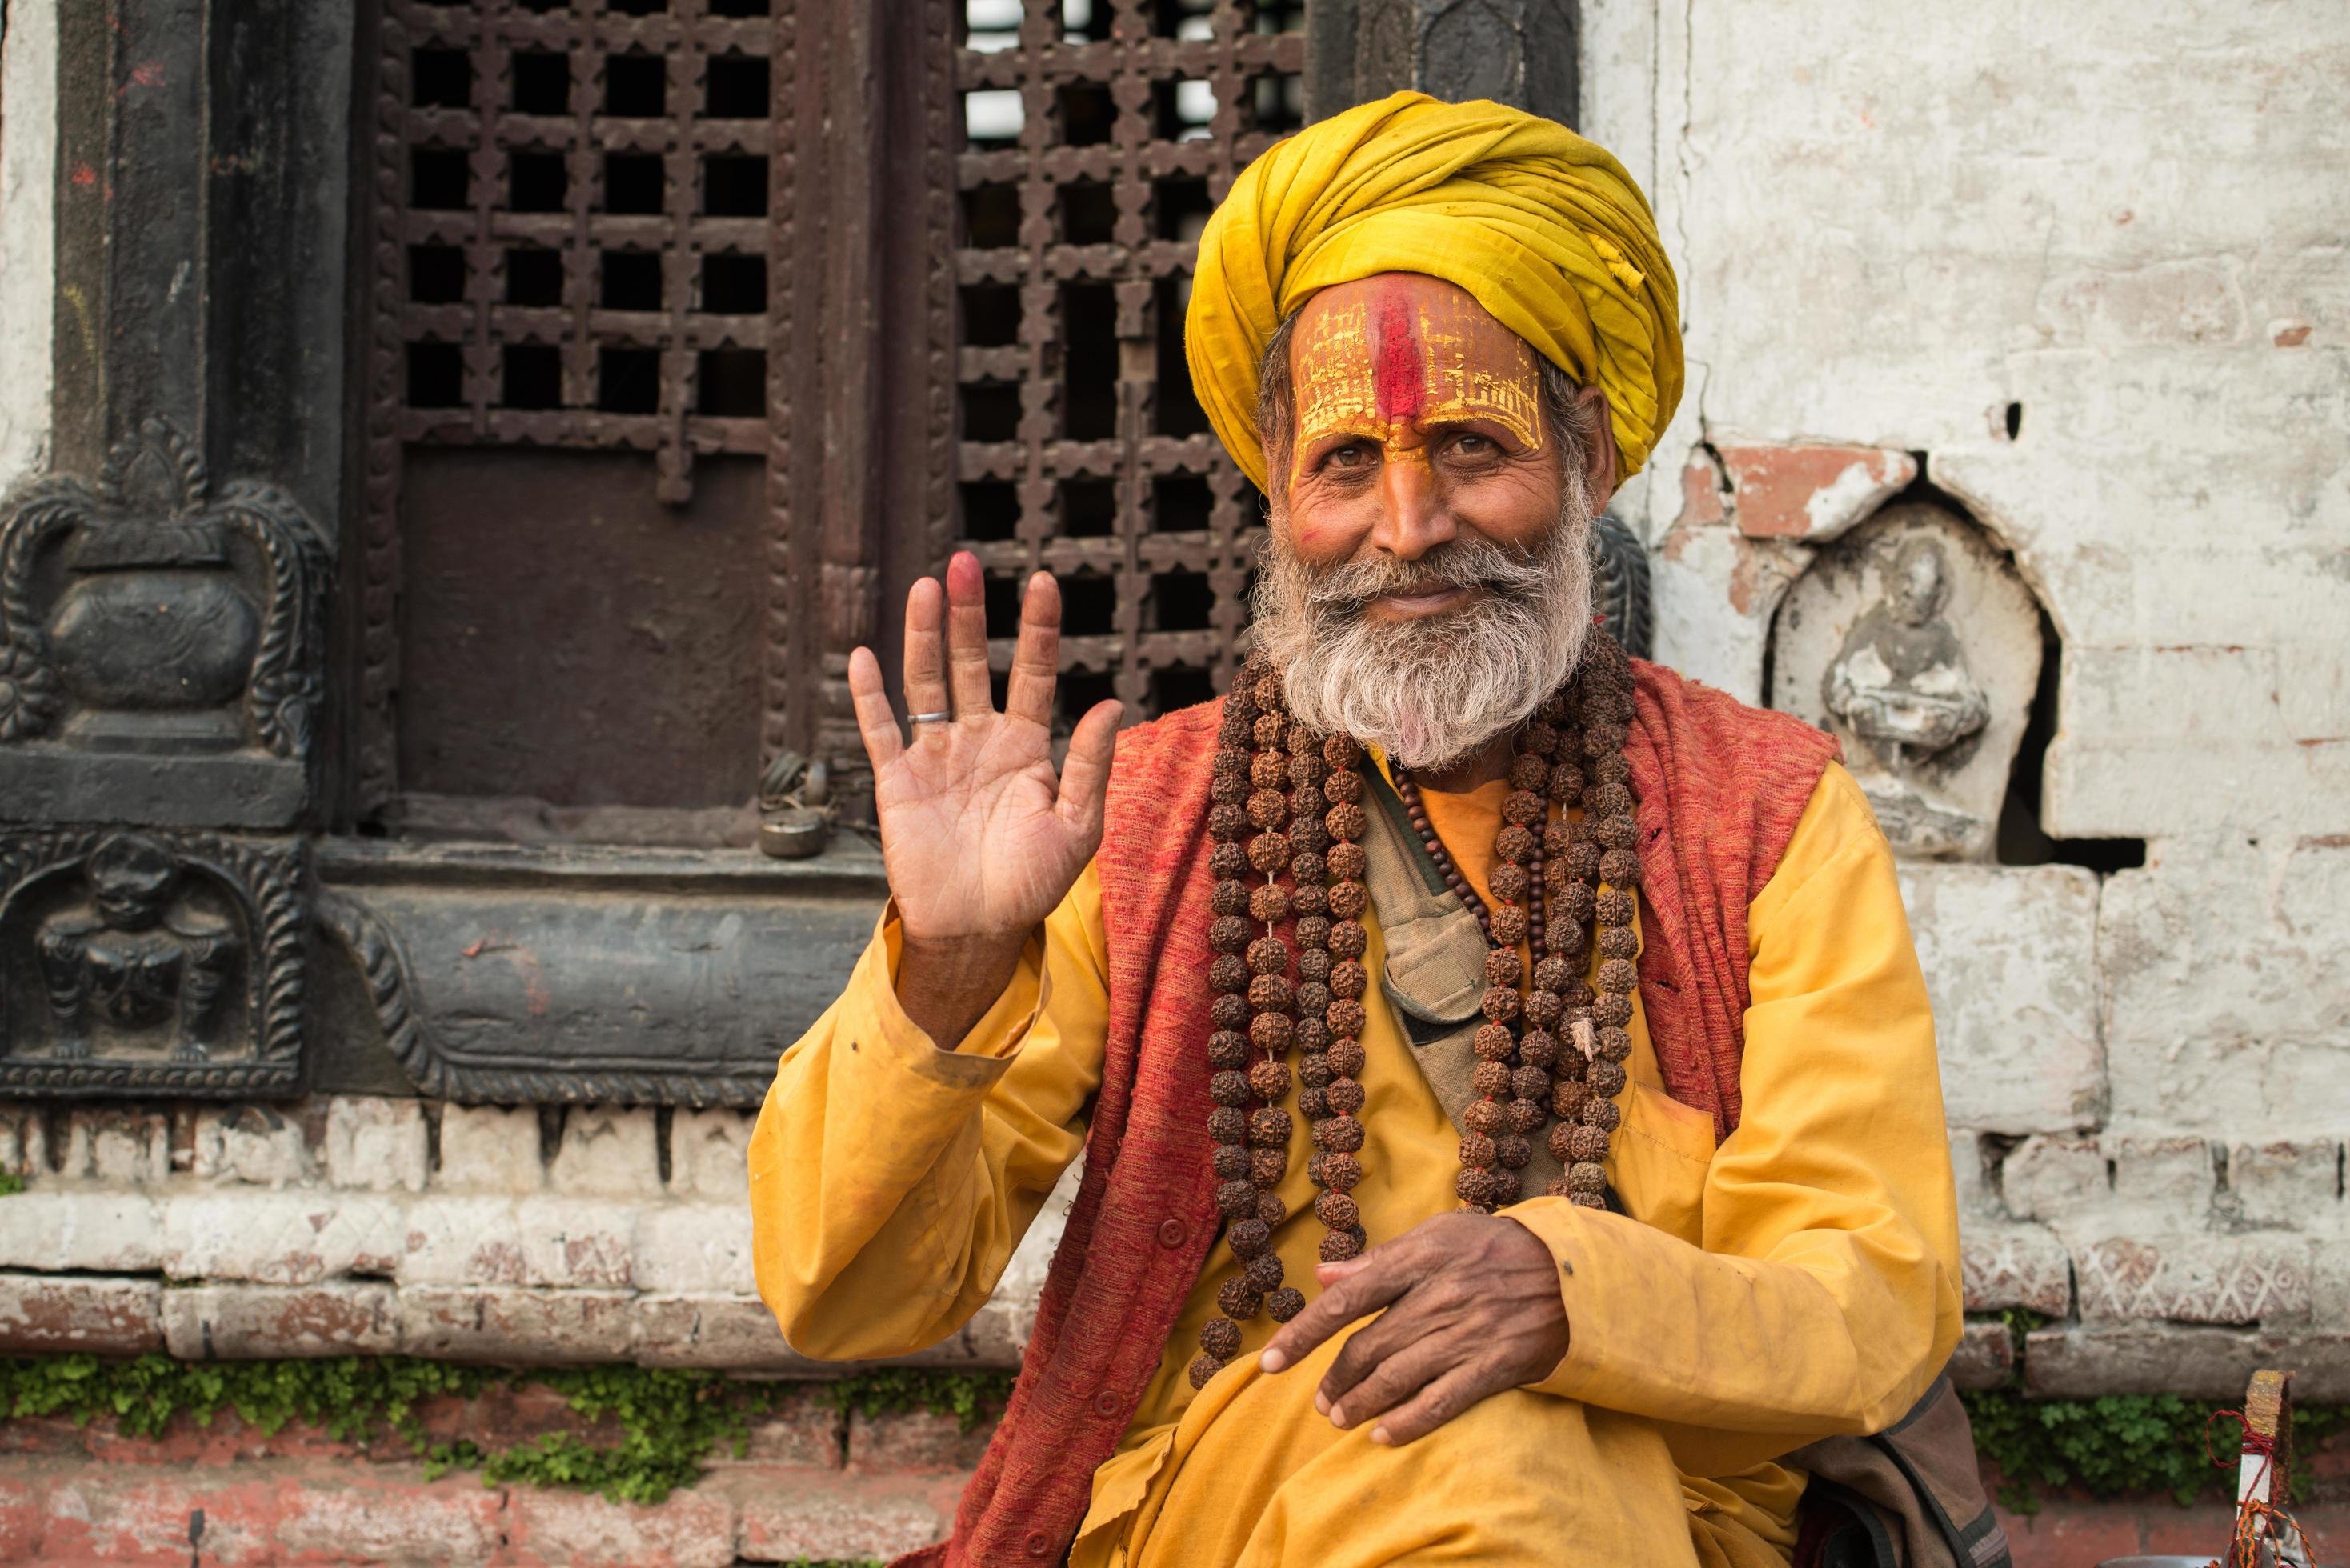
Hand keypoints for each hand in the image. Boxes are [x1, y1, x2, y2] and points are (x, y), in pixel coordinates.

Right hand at [848, 552, 1120, 1044]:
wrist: (978, 931)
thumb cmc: (1032, 884)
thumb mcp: (1078, 827)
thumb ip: (1089, 764)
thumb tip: (1111, 702)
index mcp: (1026, 747)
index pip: (1034, 673)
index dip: (1038, 630)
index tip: (1043, 582)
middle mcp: (980, 741)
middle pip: (974, 664)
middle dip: (971, 615)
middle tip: (965, 563)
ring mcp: (937, 757)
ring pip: (927, 682)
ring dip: (925, 635)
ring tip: (926, 587)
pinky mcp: (898, 781)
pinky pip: (880, 730)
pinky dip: (868, 695)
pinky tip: (861, 656)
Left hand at [1256, 1210, 1569, 1446]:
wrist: (1571, 1273)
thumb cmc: (1494, 1248)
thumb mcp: (1439, 1235)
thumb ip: (1380, 1258)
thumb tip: (1325, 1274)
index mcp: (1420, 1259)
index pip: (1348, 1299)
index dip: (1304, 1333)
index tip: (1270, 1361)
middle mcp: (1438, 1297)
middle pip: (1368, 1347)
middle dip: (1334, 1380)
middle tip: (1319, 1400)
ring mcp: (1466, 1334)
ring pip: (1397, 1378)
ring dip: (1360, 1404)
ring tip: (1339, 1418)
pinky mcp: (1492, 1366)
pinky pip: (1440, 1402)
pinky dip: (1407, 1422)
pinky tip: (1382, 1434)